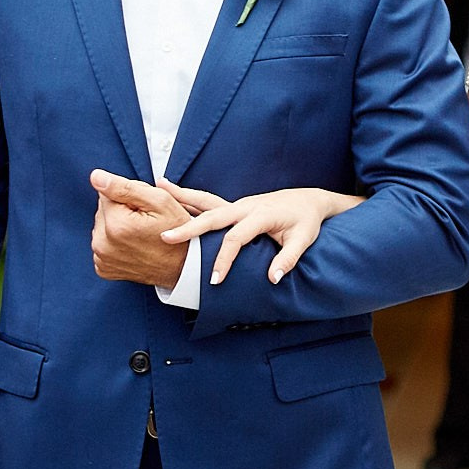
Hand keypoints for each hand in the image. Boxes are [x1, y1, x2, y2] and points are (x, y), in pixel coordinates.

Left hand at [90, 169, 189, 285]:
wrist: (184, 266)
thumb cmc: (177, 230)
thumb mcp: (159, 201)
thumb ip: (124, 186)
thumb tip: (95, 177)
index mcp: (115, 224)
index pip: (106, 192)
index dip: (128, 196)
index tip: (145, 208)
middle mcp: (102, 244)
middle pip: (102, 210)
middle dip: (121, 210)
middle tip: (145, 221)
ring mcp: (102, 259)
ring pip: (101, 226)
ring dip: (117, 226)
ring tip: (141, 234)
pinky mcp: (103, 268)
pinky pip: (102, 243)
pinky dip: (114, 242)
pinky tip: (133, 246)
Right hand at [159, 180, 365, 284]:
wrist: (310, 200)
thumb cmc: (307, 221)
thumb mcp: (304, 239)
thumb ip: (289, 259)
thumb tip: (274, 278)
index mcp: (262, 214)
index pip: (237, 238)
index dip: (224, 259)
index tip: (214, 279)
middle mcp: (247, 205)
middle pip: (213, 215)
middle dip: (189, 227)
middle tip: (166, 237)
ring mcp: (239, 203)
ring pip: (207, 201)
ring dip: (182, 196)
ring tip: (158, 188)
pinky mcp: (236, 205)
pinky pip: (209, 202)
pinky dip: (189, 198)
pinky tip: (171, 193)